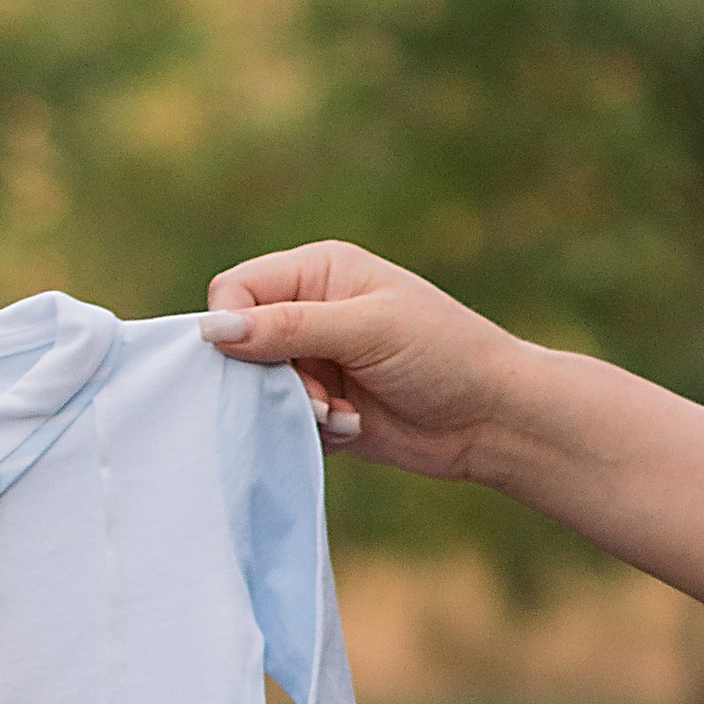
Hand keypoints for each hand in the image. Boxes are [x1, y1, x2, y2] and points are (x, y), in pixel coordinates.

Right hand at [201, 242, 526, 477]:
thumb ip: (288, 329)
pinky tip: (354, 427)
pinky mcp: (325, 407)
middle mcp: (310, 312)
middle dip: (268, 376)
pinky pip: (286, 422)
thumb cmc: (441, 353)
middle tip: (316, 395)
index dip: (231, 325)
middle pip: (241, 344)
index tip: (250, 361)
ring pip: (260, 389)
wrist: (490, 417)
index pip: (237, 289)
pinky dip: (314, 431)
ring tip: (342, 414)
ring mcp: (316, 362)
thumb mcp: (364, 329)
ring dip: (296, 409)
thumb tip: (213, 329)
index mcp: (318, 272)